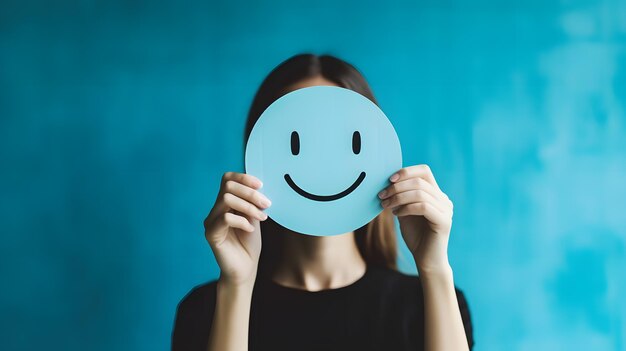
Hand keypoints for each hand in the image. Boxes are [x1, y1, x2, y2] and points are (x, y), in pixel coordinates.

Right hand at [204, 172, 270, 286]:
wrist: (245, 269)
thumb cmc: (249, 244)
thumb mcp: (254, 218)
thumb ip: (253, 203)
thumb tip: (259, 187)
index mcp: (225, 204)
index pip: (227, 179)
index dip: (243, 178)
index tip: (261, 185)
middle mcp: (215, 210)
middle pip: (228, 186)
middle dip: (250, 193)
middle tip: (267, 204)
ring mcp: (211, 222)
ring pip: (226, 199)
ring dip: (248, 206)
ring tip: (262, 217)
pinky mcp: (211, 234)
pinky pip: (225, 219)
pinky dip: (242, 221)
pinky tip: (250, 229)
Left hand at [378, 165, 453, 272]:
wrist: (426, 261)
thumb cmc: (415, 236)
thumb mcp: (405, 211)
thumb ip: (401, 197)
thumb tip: (386, 182)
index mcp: (436, 194)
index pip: (424, 171)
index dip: (406, 172)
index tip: (389, 179)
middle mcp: (444, 199)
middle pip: (420, 181)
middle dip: (397, 186)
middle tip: (381, 195)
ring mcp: (446, 210)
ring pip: (420, 193)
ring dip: (398, 197)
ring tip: (386, 205)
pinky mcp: (444, 221)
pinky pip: (423, 206)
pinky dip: (406, 208)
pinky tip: (396, 214)